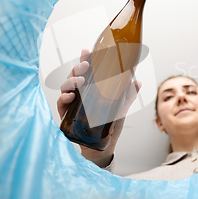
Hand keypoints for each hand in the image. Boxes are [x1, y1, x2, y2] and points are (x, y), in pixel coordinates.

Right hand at [57, 48, 141, 167]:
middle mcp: (79, 94)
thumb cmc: (108, 126)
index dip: (85, 60)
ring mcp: (71, 104)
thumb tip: (137, 82)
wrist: (102, 147)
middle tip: (86, 66)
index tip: (87, 51)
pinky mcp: (66, 116)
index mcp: (90, 89)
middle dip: (78, 67)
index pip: (87, 71)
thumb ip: (127, 95)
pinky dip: (64, 98)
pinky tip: (71, 96)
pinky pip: (61, 104)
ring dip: (71, 81)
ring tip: (80, 81)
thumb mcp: (120, 108)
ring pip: (65, 86)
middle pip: (74, 76)